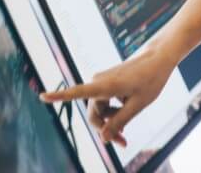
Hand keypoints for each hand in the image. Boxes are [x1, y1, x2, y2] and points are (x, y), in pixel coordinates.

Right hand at [40, 45, 175, 146]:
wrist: (159, 57)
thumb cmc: (151, 79)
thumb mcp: (138, 104)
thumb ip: (120, 121)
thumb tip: (103, 139)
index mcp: (105, 85)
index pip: (77, 92)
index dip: (59, 95)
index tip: (42, 95)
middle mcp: (99, 82)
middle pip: (94, 113)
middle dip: (105, 129)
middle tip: (123, 143)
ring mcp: (102, 81)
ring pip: (101, 109)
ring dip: (112, 122)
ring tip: (126, 133)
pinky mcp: (107, 82)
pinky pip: (106, 102)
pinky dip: (114, 111)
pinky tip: (126, 116)